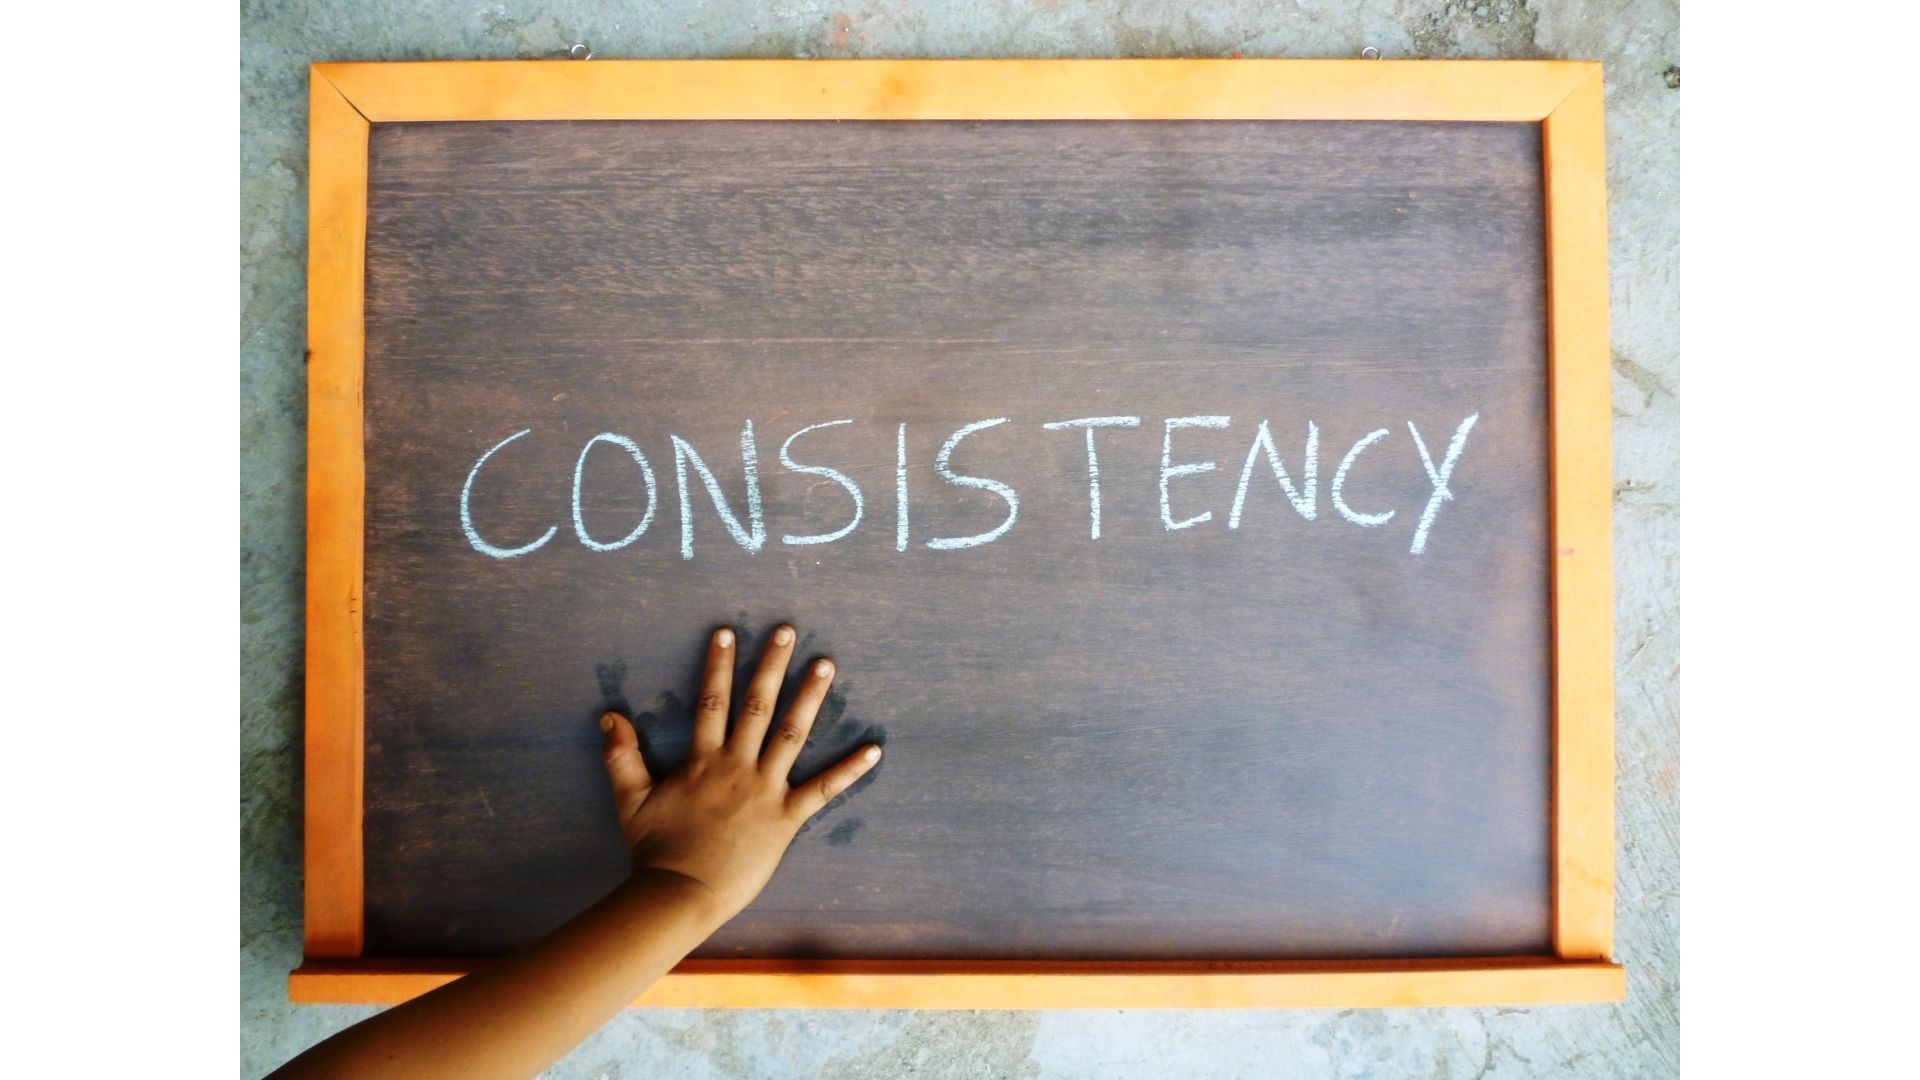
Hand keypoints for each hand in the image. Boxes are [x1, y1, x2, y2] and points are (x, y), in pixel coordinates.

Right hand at [597, 624, 881, 922]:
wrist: (681, 894)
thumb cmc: (655, 851)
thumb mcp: (630, 801)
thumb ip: (620, 757)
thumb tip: (608, 716)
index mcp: (703, 760)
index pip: (711, 702)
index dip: (718, 666)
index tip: (727, 632)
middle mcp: (737, 766)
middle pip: (756, 706)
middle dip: (771, 665)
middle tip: (786, 630)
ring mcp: (765, 790)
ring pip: (791, 734)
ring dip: (810, 698)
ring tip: (826, 665)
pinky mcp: (787, 818)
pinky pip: (824, 790)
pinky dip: (850, 770)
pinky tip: (874, 750)